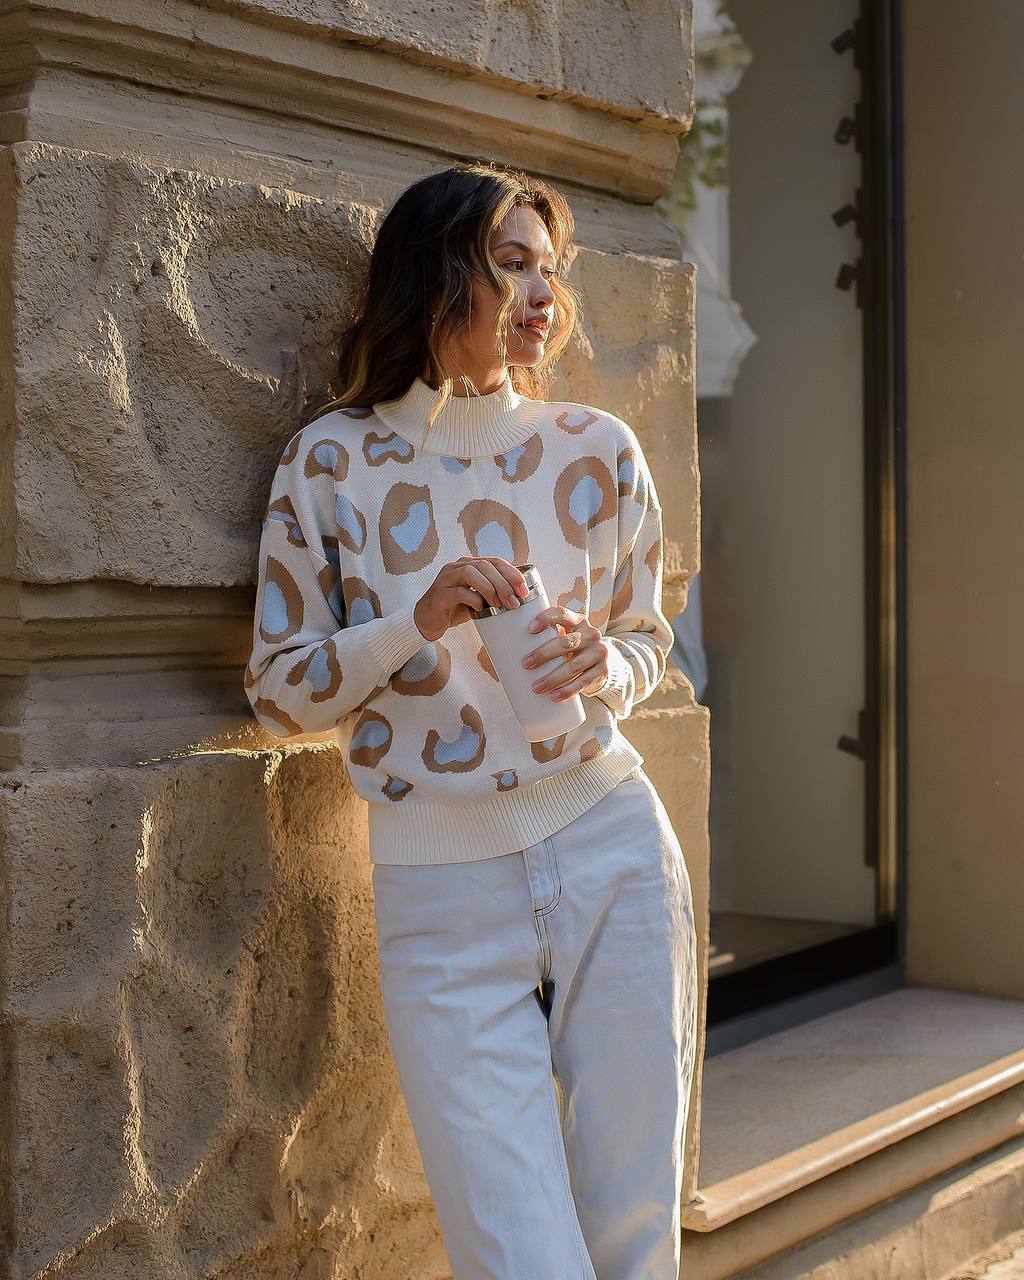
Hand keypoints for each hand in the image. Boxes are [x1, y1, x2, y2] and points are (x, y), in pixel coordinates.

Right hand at [414, 556, 529, 642]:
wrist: (427, 621)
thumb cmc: (455, 608)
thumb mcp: (478, 597)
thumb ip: (493, 592)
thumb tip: (519, 595)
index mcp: (468, 564)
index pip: (494, 561)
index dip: (512, 573)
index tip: (524, 590)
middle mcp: (457, 567)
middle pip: (485, 566)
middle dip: (503, 583)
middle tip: (514, 601)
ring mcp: (446, 578)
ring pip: (471, 573)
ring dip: (489, 588)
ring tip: (498, 605)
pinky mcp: (439, 594)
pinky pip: (458, 592)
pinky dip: (473, 599)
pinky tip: (479, 608)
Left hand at [521, 605, 608, 699]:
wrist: (600, 663)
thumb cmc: (572, 649)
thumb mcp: (565, 637)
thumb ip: (546, 637)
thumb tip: (506, 649)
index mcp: (578, 621)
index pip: (562, 614)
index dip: (546, 619)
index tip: (529, 630)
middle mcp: (591, 634)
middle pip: (566, 642)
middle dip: (544, 654)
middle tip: (526, 664)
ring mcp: (599, 652)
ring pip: (574, 665)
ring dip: (553, 678)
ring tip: (536, 687)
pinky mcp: (602, 671)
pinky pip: (584, 682)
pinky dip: (568, 690)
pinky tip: (555, 696)